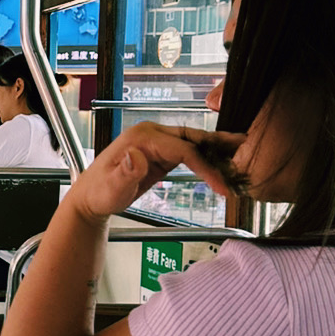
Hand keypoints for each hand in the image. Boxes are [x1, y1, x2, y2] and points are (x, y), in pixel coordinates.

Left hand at [65, 121, 245, 226]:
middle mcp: (150, 135)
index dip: (204, 166)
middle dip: (218, 143)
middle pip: (191, 137)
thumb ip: (124, 173)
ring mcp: (155, 144)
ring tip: (240, 151)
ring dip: (214, 148)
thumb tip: (136, 156)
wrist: (89, 200)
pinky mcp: (159, 155)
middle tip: (245, 145)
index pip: (182, 149)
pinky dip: (203, 157)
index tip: (220, 185)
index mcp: (141, 138)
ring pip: (191, 142)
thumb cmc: (98, 194)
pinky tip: (219, 163)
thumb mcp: (111, 188)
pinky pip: (186, 153)